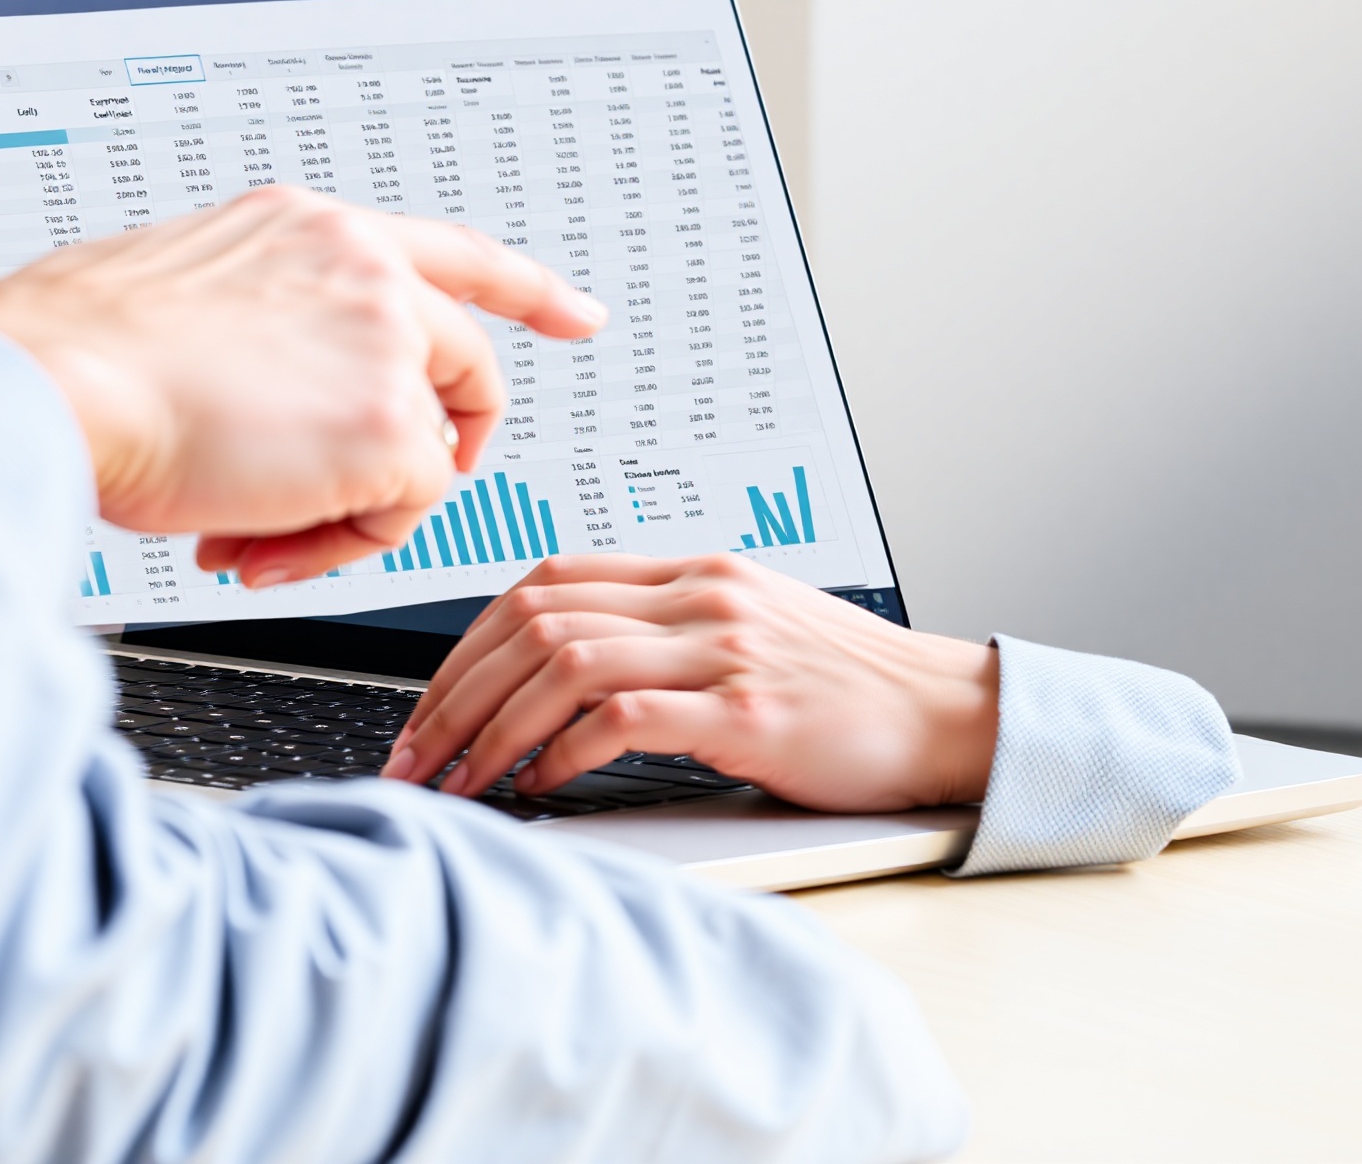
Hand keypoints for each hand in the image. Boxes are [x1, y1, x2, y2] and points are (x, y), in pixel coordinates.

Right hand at [0, 187, 604, 582]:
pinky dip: (338, 543)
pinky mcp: (390, 420)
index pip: (453, 249)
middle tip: (377, 496)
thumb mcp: (190, 297)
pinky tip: (259, 539)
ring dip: (345, 507)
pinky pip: (406, 509)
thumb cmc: (80, 355)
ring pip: (425, 448)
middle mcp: (365, 265)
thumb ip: (272, 332)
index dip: (526, 288)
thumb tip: (287, 414)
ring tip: (252, 525)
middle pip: (467, 362)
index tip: (578, 314)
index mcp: (312, 228)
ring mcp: (387, 336)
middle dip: (440, 444)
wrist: (52, 381)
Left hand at [382, 553, 999, 812]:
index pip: (546, 581)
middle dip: (456, 692)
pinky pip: (625, 717)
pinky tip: (540, 788)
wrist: (945, 713)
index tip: (429, 705)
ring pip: (565, 662)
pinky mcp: (749, 710)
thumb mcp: (744, 634)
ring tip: (459, 783)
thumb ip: (661, 637)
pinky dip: (563, 752)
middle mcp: (699, 595)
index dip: (468, 643)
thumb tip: (555, 681)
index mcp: (691, 572)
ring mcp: (725, 647)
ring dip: (493, 728)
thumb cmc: (843, 687)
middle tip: (416, 757)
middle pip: (536, 618)